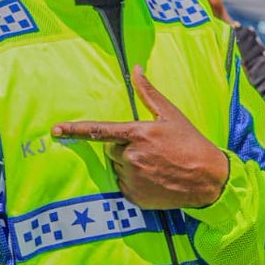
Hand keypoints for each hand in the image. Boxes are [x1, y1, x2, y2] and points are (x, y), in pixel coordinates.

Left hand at [51, 65, 228, 208]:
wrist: (208, 178)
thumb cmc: (190, 143)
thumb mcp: (170, 114)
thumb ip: (148, 92)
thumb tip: (136, 68)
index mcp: (138, 134)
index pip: (99, 131)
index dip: (75, 130)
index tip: (56, 130)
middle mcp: (132, 156)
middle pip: (111, 150)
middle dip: (124, 148)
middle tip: (150, 150)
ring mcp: (133, 178)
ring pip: (117, 168)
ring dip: (129, 166)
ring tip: (155, 165)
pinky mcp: (135, 196)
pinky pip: (124, 186)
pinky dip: (134, 182)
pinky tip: (154, 179)